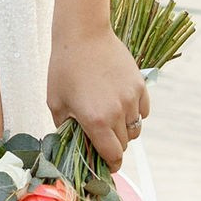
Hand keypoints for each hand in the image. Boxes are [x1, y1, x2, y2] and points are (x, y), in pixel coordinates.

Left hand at [46, 28, 147, 172]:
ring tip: (111, 121)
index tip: (107, 166)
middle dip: (113, 146)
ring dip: (125, 131)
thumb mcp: (56, 102)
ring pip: (135, 129)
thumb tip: (73, 143)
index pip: (112, 155)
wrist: (83, 34)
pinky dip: (135, 114)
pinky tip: (121, 106)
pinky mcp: (140, 85)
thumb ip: (65, 128)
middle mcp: (117, 112)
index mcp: (95, 120)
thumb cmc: (64, 67)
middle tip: (102, 139)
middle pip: (124, 144)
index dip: (110, 165)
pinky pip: (143, 111)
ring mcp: (131, 98)